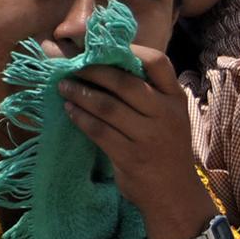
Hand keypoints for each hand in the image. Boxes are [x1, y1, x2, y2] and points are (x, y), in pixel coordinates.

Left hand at [57, 48, 209, 237]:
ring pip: (108, 106)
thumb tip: (106, 64)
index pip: (156, 61)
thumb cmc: (166, 149)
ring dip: (81, 94)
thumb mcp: (168, 116)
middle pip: (125, 82)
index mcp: (176, 98)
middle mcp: (166, 113)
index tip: (101, 45)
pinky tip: (69, 111)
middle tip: (71, 66)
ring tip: (63, 87)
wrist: (174, 193)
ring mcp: (150, 136)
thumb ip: (147, 93)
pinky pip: (99, 131)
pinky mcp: (131, 157)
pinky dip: (80, 118)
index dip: (127, 47)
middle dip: (93, 70)